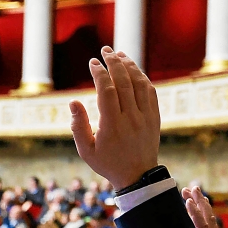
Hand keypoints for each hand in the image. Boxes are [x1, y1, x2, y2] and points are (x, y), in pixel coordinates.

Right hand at [69, 48, 160, 189]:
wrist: (137, 177)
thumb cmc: (108, 163)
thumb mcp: (86, 150)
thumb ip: (77, 126)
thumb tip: (73, 101)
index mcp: (112, 125)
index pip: (106, 90)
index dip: (99, 72)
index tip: (92, 62)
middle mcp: (131, 118)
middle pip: (124, 81)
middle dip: (114, 62)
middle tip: (105, 50)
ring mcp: (146, 117)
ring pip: (139, 83)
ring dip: (130, 66)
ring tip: (119, 54)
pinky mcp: (155, 118)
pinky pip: (150, 92)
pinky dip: (142, 77)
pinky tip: (133, 70)